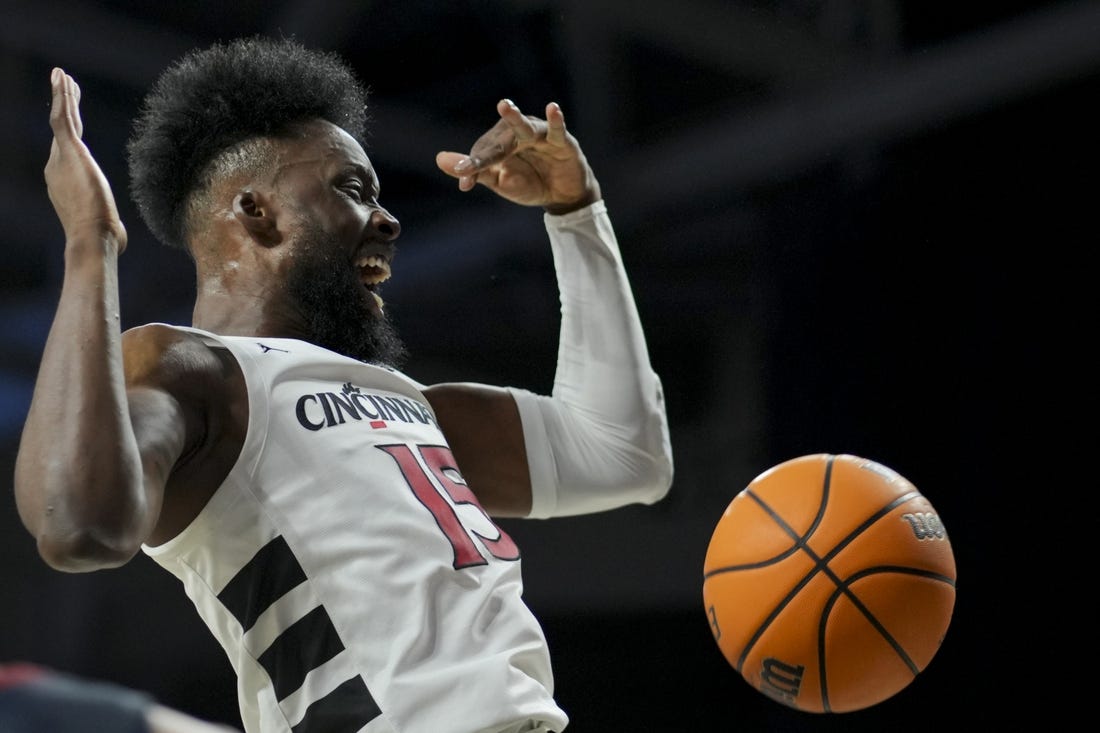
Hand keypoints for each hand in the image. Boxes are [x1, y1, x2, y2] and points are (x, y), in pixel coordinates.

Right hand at [44, 68, 126, 253]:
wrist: (93, 237)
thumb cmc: (102, 239)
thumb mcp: (104, 226)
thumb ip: (107, 223)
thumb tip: (118, 237)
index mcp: (64, 181)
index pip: (67, 149)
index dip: (69, 130)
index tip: (73, 116)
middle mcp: (57, 166)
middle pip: (63, 129)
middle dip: (64, 105)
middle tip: (64, 84)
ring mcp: (61, 157)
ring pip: (61, 118)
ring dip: (62, 95)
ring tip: (61, 74)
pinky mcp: (70, 151)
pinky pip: (63, 117)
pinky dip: (62, 97)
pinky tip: (62, 79)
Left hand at [436, 99, 600, 214]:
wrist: (562, 195)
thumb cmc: (529, 183)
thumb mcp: (501, 181)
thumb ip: (475, 170)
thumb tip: (440, 159)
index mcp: (500, 144)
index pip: (484, 154)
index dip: (474, 166)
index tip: (463, 179)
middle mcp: (517, 134)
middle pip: (501, 139)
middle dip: (488, 149)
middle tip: (476, 151)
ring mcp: (539, 135)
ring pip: (524, 127)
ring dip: (514, 118)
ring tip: (504, 107)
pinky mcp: (562, 141)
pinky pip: (556, 129)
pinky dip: (555, 119)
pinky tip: (553, 108)